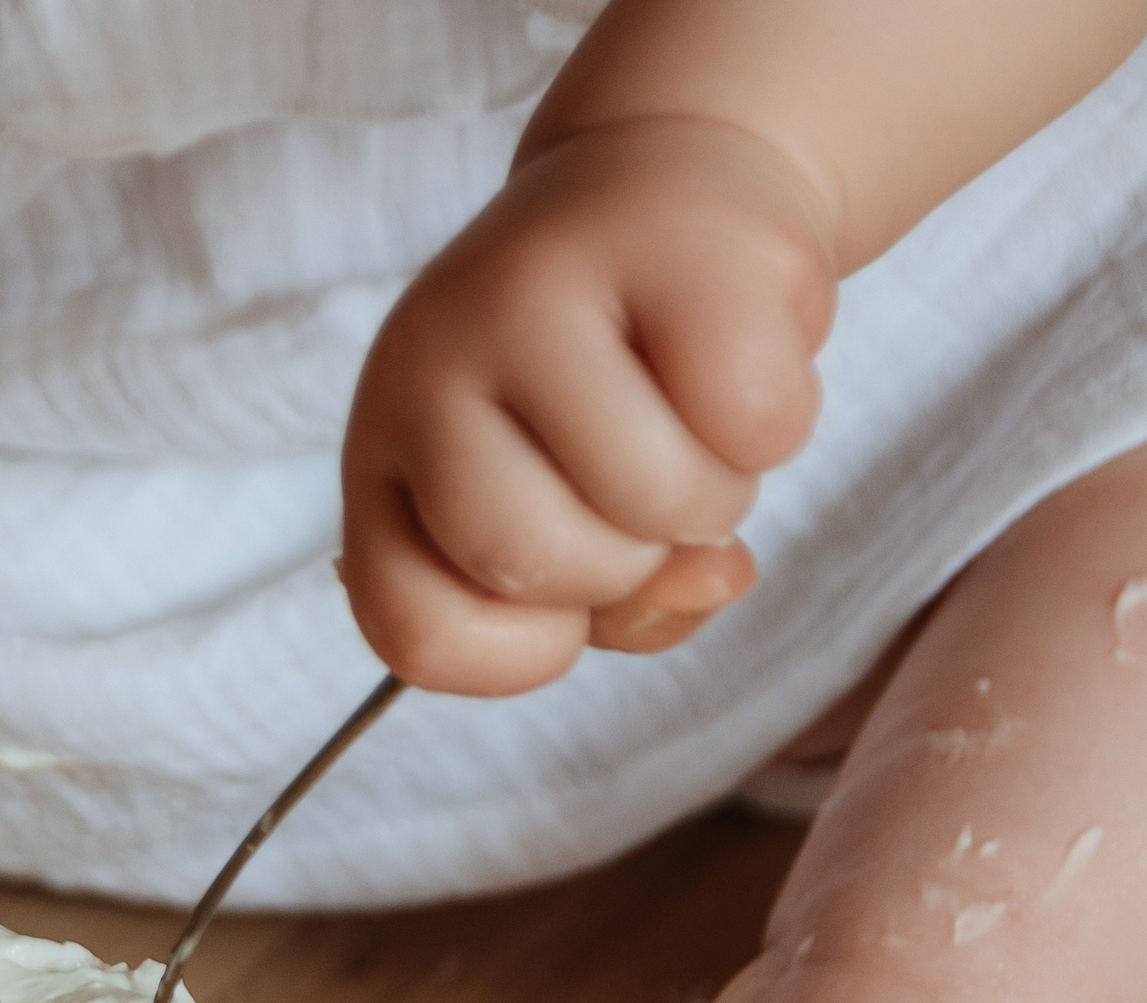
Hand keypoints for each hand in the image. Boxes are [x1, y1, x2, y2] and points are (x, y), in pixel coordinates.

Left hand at [339, 117, 836, 695]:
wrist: (671, 188)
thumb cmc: (614, 390)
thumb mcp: (576, 516)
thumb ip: (622, 604)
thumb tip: (706, 577)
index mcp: (382, 455)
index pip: (415, 633)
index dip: (521, 655)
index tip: (566, 598)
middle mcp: (426, 366)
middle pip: (528, 560)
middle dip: (624, 565)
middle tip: (639, 488)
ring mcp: (535, 292)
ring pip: (655, 500)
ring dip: (714, 498)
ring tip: (693, 422)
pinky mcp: (672, 246)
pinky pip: (755, 420)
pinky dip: (780, 424)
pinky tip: (743, 364)